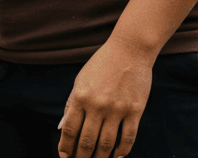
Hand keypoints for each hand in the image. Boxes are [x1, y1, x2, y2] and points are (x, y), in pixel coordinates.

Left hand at [57, 40, 153, 157]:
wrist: (129, 50)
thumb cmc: (101, 64)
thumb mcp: (80, 80)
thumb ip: (70, 104)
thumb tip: (61, 127)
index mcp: (80, 96)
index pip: (69, 129)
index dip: (65, 147)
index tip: (64, 156)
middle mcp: (97, 105)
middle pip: (87, 141)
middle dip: (81, 157)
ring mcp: (117, 109)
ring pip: (107, 144)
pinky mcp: (135, 110)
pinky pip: (128, 138)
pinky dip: (122, 151)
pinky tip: (117, 156)